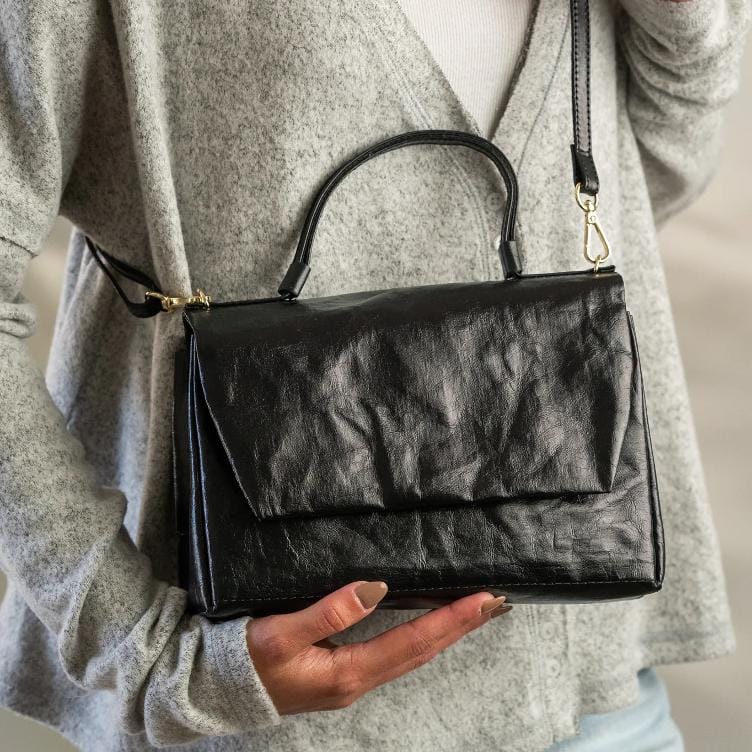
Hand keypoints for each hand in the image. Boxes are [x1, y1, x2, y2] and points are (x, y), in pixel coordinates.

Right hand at [245, 581, 510, 714]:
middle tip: (495, 602)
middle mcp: (356, 680)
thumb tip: (375, 588)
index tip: (484, 600)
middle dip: (460, 626)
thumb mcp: (281, 634)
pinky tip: (426, 623)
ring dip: (443, 631)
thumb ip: (328, 613)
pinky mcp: (340, 673)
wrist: (214, 690)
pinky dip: (419, 635)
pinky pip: (393, 653)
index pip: (413, 642)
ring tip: (471, 611)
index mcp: (348, 673)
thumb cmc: (244, 661)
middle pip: (420, 651)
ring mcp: (350, 680)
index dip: (451, 620)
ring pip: (410, 654)